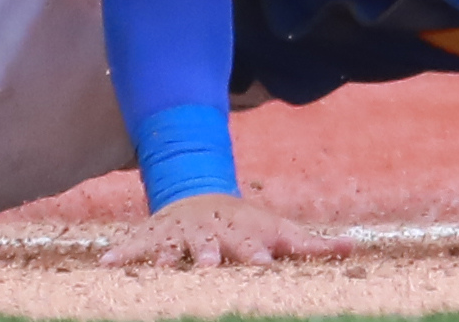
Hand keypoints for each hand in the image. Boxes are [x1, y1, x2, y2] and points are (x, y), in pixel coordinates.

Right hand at [103, 195, 348, 268]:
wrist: (198, 193)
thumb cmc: (247, 224)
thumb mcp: (279, 229)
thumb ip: (312, 244)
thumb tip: (354, 247)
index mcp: (242, 233)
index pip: (253, 245)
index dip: (257, 253)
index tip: (263, 263)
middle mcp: (211, 233)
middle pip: (212, 246)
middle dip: (211, 255)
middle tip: (210, 266)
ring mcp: (181, 234)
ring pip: (174, 246)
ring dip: (170, 255)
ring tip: (167, 264)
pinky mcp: (155, 236)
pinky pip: (135, 245)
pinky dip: (120, 254)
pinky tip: (104, 265)